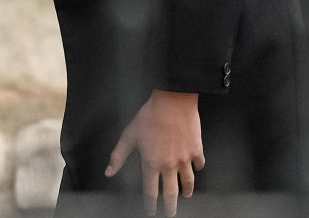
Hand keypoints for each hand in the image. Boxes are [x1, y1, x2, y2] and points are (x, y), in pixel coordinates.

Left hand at [104, 89, 204, 216]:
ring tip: (186, 195)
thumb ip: (118, 156)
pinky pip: (199, 164)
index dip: (149, 204)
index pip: (150, 191)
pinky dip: (198, 168)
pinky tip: (196, 169)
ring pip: (188, 182)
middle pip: (170, 193)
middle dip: (170, 206)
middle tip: (170, 212)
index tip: (150, 210)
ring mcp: (184, 159)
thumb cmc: (150, 115)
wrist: (173, 100)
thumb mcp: (129, 135)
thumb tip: (109, 172)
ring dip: (186, 191)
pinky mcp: (196, 150)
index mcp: (151, 163)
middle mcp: (169, 165)